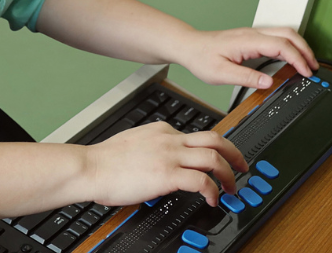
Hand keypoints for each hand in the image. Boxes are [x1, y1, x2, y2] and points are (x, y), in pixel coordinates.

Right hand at [84, 123, 246, 206]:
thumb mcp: (133, 144)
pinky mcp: (167, 174)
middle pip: (215, 139)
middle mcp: (170, 139)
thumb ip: (152, 148)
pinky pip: (201, 180)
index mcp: (162, 130)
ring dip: (229, 174)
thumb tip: (160, 164)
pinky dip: (213, 190)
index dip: (212, 149)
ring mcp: (170, 155)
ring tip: (232, 188)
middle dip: (234, 153)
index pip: (196, 135)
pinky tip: (213, 200)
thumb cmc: (104, 162)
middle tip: (241, 166)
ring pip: (214, 157)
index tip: (217, 160)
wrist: (89, 167)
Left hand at [174, 27, 318, 89]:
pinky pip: (277, 37)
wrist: (190, 46)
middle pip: (289, 34)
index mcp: (248, 41)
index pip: (281, 46)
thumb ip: (246, 77)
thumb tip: (269, 82)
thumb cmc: (202, 58)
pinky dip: (290, 46)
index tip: (306, 72)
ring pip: (284, 33)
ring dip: (299, 46)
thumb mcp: (221, 73)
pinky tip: (291, 58)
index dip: (298, 59)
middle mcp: (253, 33)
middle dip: (305, 50)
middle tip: (314, 68)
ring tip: (307, 64)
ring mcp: (253, 33)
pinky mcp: (252, 38)